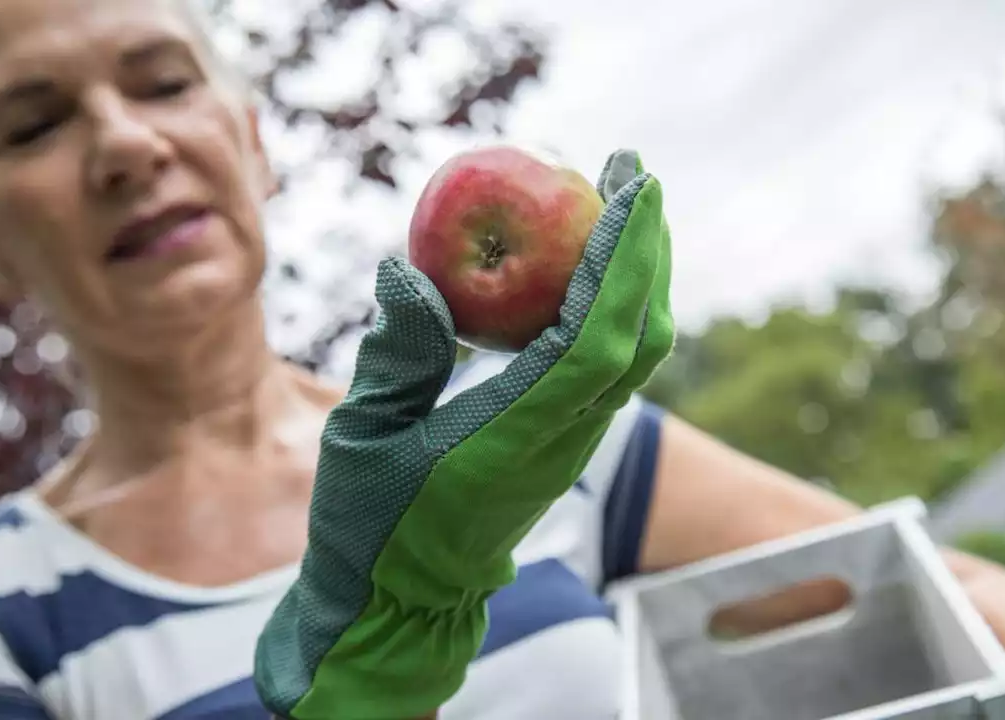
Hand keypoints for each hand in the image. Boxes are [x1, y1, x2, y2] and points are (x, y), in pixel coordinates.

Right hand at [252, 149, 673, 719]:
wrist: (402, 607)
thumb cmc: (369, 528)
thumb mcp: (360, 438)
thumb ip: (395, 355)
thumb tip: (411, 269)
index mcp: (513, 435)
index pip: (594, 337)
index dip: (620, 258)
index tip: (631, 187)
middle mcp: (561, 439)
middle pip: (638, 336)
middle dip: (645, 249)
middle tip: (629, 174)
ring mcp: (570, 446)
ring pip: (635, 353)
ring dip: (638, 276)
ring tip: (620, 210)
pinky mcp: (565, 448)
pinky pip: (612, 369)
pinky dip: (616, 309)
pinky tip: (588, 273)